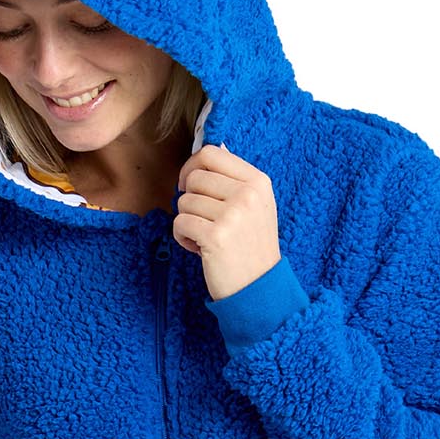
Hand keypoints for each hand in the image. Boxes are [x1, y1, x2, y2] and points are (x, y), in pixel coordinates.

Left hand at [172, 142, 280, 301]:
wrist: (260, 289)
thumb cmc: (251, 247)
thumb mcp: (256, 206)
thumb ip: (234, 179)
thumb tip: (212, 149)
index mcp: (257, 181)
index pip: (211, 154)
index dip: (192, 167)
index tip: (189, 185)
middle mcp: (247, 194)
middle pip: (194, 178)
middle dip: (190, 199)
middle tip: (203, 221)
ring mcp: (233, 215)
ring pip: (184, 201)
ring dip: (187, 222)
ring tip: (205, 238)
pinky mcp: (216, 237)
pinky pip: (179, 223)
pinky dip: (182, 238)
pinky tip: (199, 249)